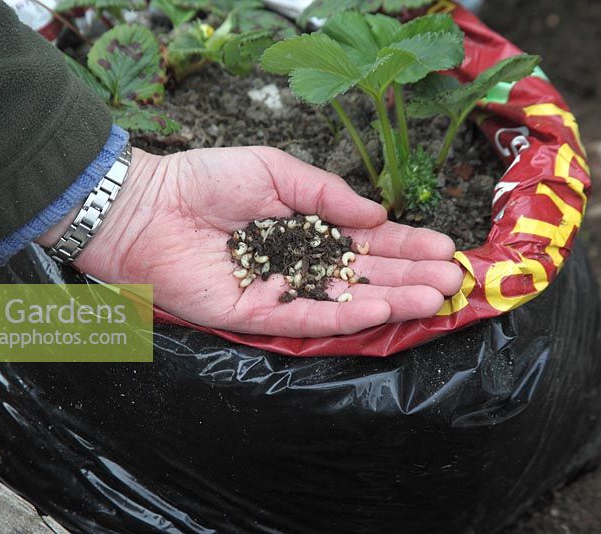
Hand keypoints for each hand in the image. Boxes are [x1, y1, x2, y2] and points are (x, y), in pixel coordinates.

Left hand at [39, 147, 462, 336]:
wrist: (146, 207)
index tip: (444, 248)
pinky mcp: (258, 316)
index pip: (366, 239)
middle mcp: (301, 262)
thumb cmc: (206, 180)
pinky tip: (382, 308)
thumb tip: (377, 212)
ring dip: (392, 299)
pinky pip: (308, 319)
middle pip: (365, 273)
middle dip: (411, 276)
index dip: (405, 244)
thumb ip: (326, 193)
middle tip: (454, 280)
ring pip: (345, 300)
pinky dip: (345, 315)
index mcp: (307, 225)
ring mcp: (282, 291)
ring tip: (435, 297)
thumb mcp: (276, 170)